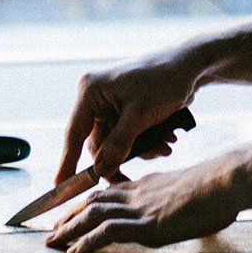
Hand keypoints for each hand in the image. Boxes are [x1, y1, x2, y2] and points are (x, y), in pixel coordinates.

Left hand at [46, 154, 246, 252]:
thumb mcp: (188, 194)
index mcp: (147, 185)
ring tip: (53, 241)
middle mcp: (138, 193)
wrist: (227, 182)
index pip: (108, 192)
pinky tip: (74, 252)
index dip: (86, 202)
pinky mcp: (148, 224)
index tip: (72, 212)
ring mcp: (141, 208)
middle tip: (52, 229)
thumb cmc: (218, 189)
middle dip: (69, 215)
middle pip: (93, 201)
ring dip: (69, 228)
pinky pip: (108, 232)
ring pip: (93, 214)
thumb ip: (175, 204)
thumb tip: (179, 216)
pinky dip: (87, 242)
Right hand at [57, 53, 199, 181]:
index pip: (74, 134)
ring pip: (116, 143)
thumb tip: (100, 171)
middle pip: (99, 143)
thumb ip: (118, 144)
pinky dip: (146, 142)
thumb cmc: (164, 81)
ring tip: (165, 147)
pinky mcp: (126, 110)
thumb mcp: (140, 116)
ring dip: (141, 150)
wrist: (190, 65)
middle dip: (123, 156)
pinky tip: (166, 139)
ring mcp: (111, 104)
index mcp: (91, 92)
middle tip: (139, 174)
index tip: (61, 187)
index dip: (68, 162)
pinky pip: (128, 136)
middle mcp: (96, 98)